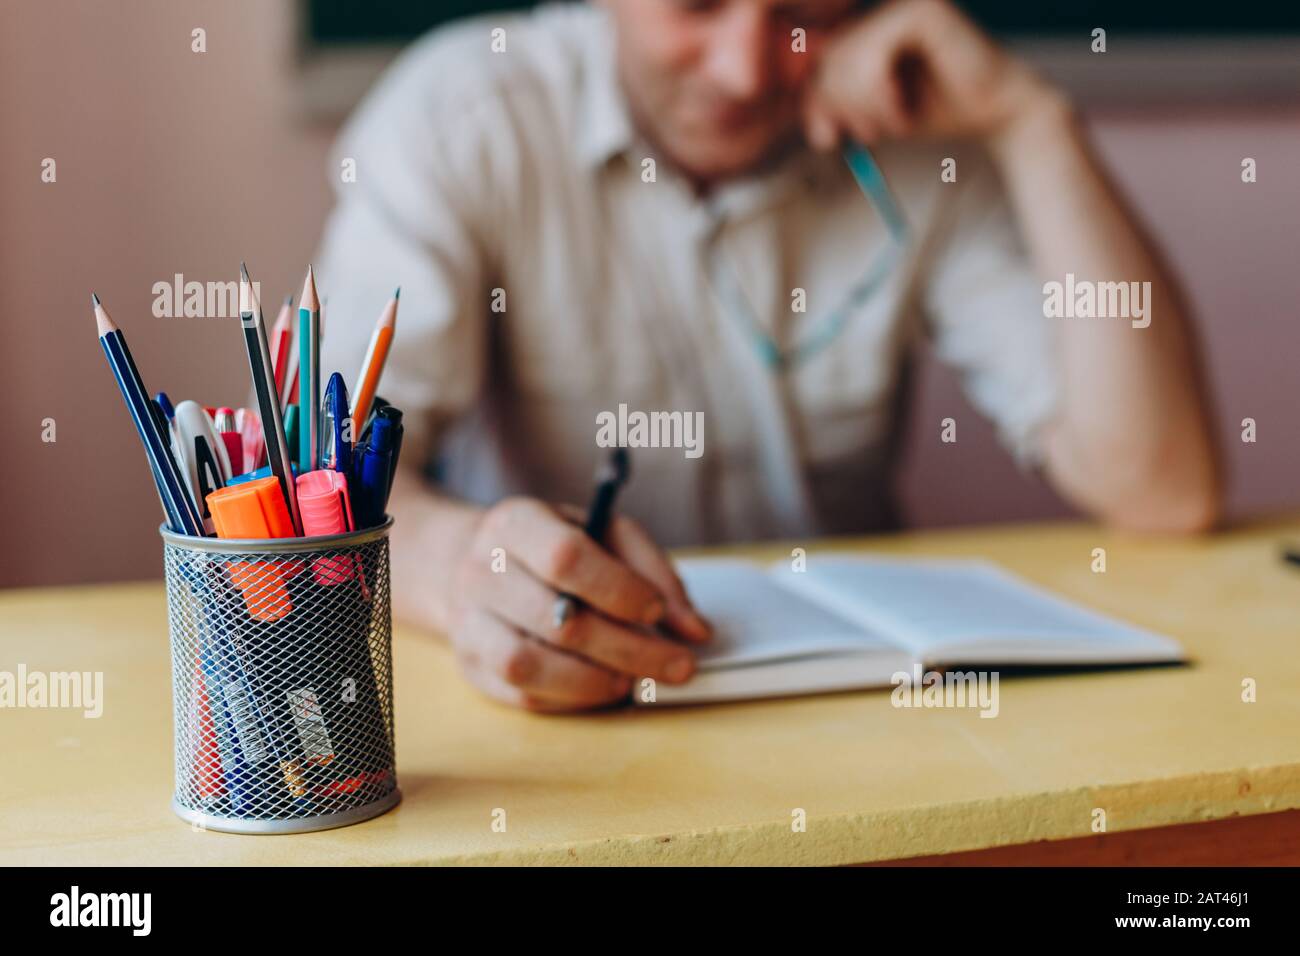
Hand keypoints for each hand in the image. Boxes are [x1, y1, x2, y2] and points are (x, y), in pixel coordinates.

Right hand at [445, 496, 711, 711]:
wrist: (474, 564)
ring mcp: (468, 624)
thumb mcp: (604, 532)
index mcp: (515, 524)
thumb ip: (653, 572)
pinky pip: (525, 696)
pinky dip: (575, 699)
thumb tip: (696, 630)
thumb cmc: (553, 546)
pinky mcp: (472, 668)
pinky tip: (606, 686)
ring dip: (597, 681)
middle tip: (679, 665)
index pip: (566, 557)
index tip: (659, 611)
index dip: (620, 589)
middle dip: (630, 649)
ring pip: (530, 666)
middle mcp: (481, 572)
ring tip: (636, 679)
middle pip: (557, 621)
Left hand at [803, 0, 1059, 150]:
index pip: (817, 60)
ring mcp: (902, 4)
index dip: (815, 102)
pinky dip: (880, 96)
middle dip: (837, 108)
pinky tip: (902, 113)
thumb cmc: (934, 110)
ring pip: (846, 58)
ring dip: (861, 107)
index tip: (827, 139)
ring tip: (890, 125)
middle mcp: (881, 6)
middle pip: (826, 58)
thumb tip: (810, 121)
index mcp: (867, 25)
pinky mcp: (922, 12)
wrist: (994, 112)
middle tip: (866, 137)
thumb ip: (835, 107)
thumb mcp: (870, 113)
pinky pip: (874, 56)